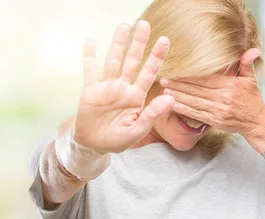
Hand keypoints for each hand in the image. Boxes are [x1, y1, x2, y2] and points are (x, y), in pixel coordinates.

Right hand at [73, 21, 174, 153]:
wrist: (95, 145)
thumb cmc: (119, 139)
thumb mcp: (138, 129)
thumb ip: (153, 113)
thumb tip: (171, 98)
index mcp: (137, 97)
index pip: (149, 73)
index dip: (156, 57)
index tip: (164, 41)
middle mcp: (123, 88)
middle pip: (132, 61)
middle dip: (139, 43)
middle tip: (145, 24)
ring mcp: (107, 87)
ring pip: (113, 61)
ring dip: (118, 44)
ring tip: (124, 25)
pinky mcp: (90, 90)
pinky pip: (89, 70)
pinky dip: (89, 56)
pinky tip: (91, 41)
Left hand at [160, 49, 264, 136]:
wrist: (257, 122)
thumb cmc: (252, 100)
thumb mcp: (251, 79)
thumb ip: (247, 64)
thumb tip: (253, 50)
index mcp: (230, 85)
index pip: (205, 78)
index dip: (189, 75)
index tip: (176, 71)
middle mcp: (223, 98)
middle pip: (196, 89)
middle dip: (178, 84)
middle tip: (163, 79)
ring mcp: (219, 110)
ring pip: (194, 102)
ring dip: (178, 96)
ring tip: (164, 90)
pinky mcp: (216, 121)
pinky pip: (196, 114)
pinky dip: (183, 110)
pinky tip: (172, 105)